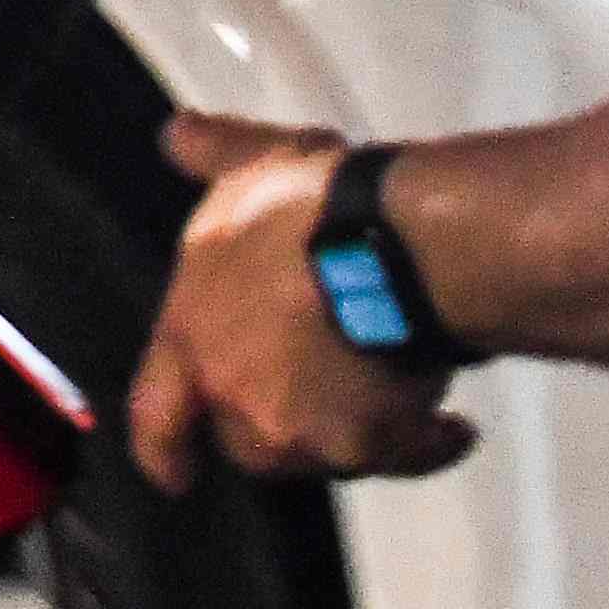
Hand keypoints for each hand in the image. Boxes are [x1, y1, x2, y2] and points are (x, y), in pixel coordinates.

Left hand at [126, 112, 479, 492]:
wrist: (389, 246)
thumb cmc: (303, 205)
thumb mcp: (249, 166)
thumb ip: (211, 156)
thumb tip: (176, 132)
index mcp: (191, 341)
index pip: (155, 418)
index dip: (163, 453)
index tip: (176, 477)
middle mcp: (237, 400)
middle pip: (249, 442)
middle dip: (278, 425)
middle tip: (314, 393)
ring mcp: (304, 432)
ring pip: (323, 452)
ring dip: (348, 431)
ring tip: (384, 387)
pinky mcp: (373, 446)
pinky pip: (402, 456)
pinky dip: (425, 445)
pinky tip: (453, 426)